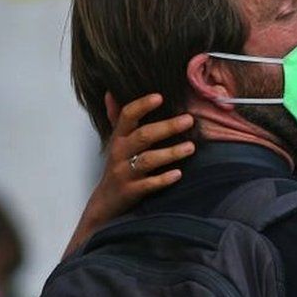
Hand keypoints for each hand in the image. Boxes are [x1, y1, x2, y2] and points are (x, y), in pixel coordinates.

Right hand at [64, 93, 194, 257]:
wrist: (105, 203)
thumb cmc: (117, 167)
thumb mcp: (115, 141)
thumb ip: (116, 118)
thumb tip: (111, 93)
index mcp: (118, 138)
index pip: (127, 116)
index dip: (142, 105)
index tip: (160, 96)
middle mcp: (120, 153)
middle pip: (143, 136)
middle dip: (167, 127)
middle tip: (189, 120)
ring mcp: (125, 173)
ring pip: (147, 160)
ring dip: (170, 153)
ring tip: (191, 147)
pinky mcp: (131, 191)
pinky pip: (148, 185)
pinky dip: (163, 179)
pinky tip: (179, 174)